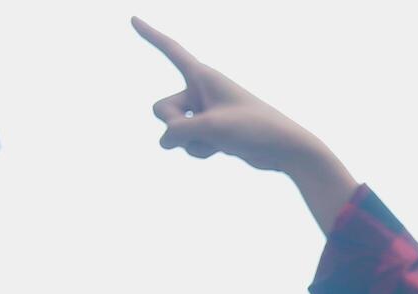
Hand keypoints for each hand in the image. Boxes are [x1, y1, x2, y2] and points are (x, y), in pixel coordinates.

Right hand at [134, 17, 317, 171]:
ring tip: (220, 141)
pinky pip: (188, 143)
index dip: (151, 34)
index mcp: (204, 76)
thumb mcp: (211, 129)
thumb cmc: (254, 130)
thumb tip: (165, 142)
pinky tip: (223, 150)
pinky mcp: (211, 131)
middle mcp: (201, 90)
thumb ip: (178, 133)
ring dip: (191, 142)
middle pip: (161, 109)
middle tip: (205, 129)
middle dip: (176, 126)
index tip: (133, 18)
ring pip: (173, 130)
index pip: (171, 49)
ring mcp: (204, 112)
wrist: (285, 149)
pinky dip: (201, 150)